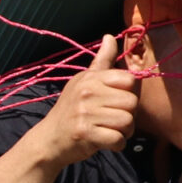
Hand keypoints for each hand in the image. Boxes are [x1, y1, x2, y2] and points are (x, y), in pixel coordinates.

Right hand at [35, 35, 138, 166]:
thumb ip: (102, 60)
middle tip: (112, 120)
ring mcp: (85, 113)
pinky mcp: (86, 134)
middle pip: (132, 103)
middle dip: (128, 115)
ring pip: (127, 122)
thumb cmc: (71, 109)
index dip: (128, 93)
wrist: (49, 139)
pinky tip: (106, 142)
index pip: (129, 80)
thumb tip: (109, 36)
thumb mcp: (83, 81)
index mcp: (90, 78)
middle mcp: (87, 92)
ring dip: (124, 132)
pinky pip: (118, 139)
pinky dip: (117, 145)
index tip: (115, 101)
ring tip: (109, 130)